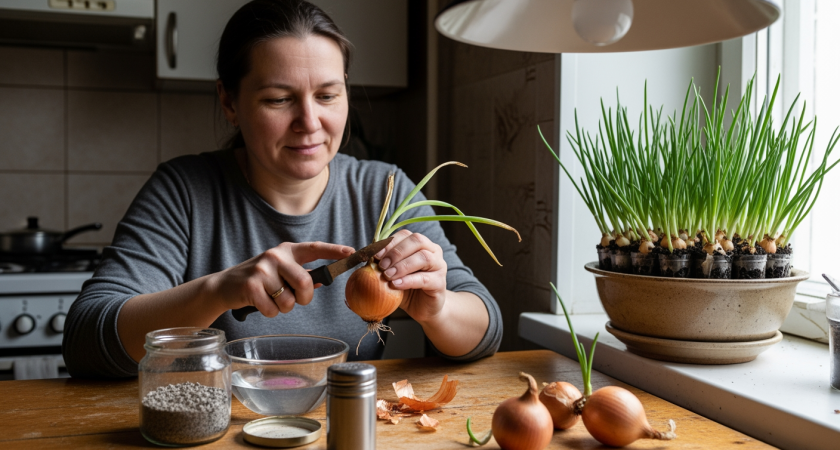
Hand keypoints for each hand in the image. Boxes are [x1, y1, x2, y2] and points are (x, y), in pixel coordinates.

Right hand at [209, 241, 353, 316]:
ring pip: (289, 300)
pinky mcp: (251, 285)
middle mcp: (275, 256)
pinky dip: (269, 312)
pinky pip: (273, 310)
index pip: (314, 248)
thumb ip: (300, 275)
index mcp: (286, 251)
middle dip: (303, 298)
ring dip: (283, 307)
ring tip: (270, 298)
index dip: (334, 251)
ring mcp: (262, 269)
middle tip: (294, 299)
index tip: (352, 253)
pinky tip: (259, 303)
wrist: (224, 286)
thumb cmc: (259, 281)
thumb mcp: (279, 272)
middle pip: (305, 283)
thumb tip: (323, 281)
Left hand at [374, 230, 446, 322]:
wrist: (423, 309)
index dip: (390, 242)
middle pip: (417, 241)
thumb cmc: (406, 289)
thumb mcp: (391, 274)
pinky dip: (408, 280)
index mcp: (421, 245)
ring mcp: (439, 266)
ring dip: (402, 265)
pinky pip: (424, 278)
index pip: (406, 234)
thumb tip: (359, 257)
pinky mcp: (440, 283)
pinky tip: (396, 285)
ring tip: (387, 275)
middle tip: (382, 265)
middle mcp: (433, 251)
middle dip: (396, 251)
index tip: (375, 253)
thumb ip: (381, 264)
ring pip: (423, 258)